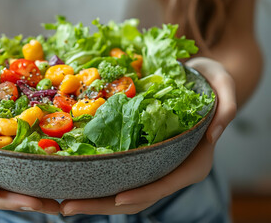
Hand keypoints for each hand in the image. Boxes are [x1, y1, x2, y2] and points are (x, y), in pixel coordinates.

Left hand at [60, 57, 236, 215]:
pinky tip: (70, 181)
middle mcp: (170, 170)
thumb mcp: (223, 83)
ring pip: (123, 192)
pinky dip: (95, 183)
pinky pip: (116, 176)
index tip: (118, 198)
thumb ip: (226, 105)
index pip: (168, 183)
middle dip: (103, 205)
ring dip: (93, 200)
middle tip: (68, 206)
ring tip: (61, 202)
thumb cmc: (208, 81)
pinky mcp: (138, 159)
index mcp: (193, 162)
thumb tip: (214, 133)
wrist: (195, 81)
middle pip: (138, 196)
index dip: (144, 192)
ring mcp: (152, 167)